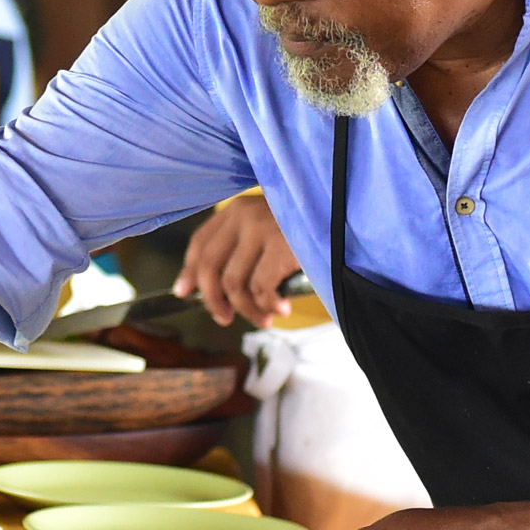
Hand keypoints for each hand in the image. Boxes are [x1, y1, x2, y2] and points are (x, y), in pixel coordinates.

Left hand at [172, 192, 299, 327]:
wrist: (345, 213)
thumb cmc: (308, 226)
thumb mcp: (270, 226)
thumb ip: (242, 246)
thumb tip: (210, 288)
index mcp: (237, 210)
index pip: (200, 243)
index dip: (189, 272)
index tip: (184, 293)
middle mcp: (244, 216)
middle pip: (210, 267)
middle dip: (213, 300)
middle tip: (223, 318)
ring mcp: (263, 228)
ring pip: (234, 284)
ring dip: (247, 311)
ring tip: (264, 318)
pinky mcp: (283, 245)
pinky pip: (261, 288)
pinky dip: (268, 305)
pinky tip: (282, 308)